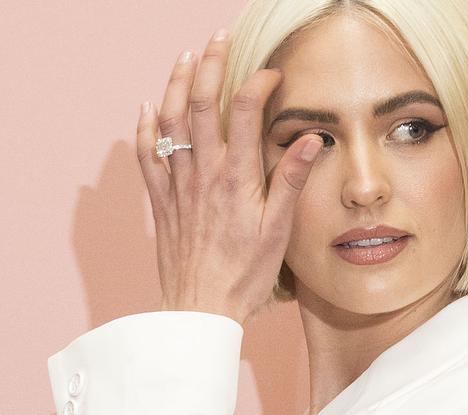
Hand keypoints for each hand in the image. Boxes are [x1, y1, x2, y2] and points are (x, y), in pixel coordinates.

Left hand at [135, 29, 322, 323]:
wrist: (201, 309)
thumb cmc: (244, 274)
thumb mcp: (278, 230)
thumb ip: (290, 180)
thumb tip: (310, 139)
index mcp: (236, 178)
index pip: (242, 113)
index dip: (256, 84)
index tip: (271, 73)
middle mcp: (202, 173)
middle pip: (200, 105)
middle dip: (209, 65)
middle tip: (218, 39)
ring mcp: (177, 185)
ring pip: (169, 122)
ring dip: (175, 84)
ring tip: (185, 58)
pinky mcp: (161, 201)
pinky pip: (147, 155)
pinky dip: (144, 127)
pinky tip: (146, 107)